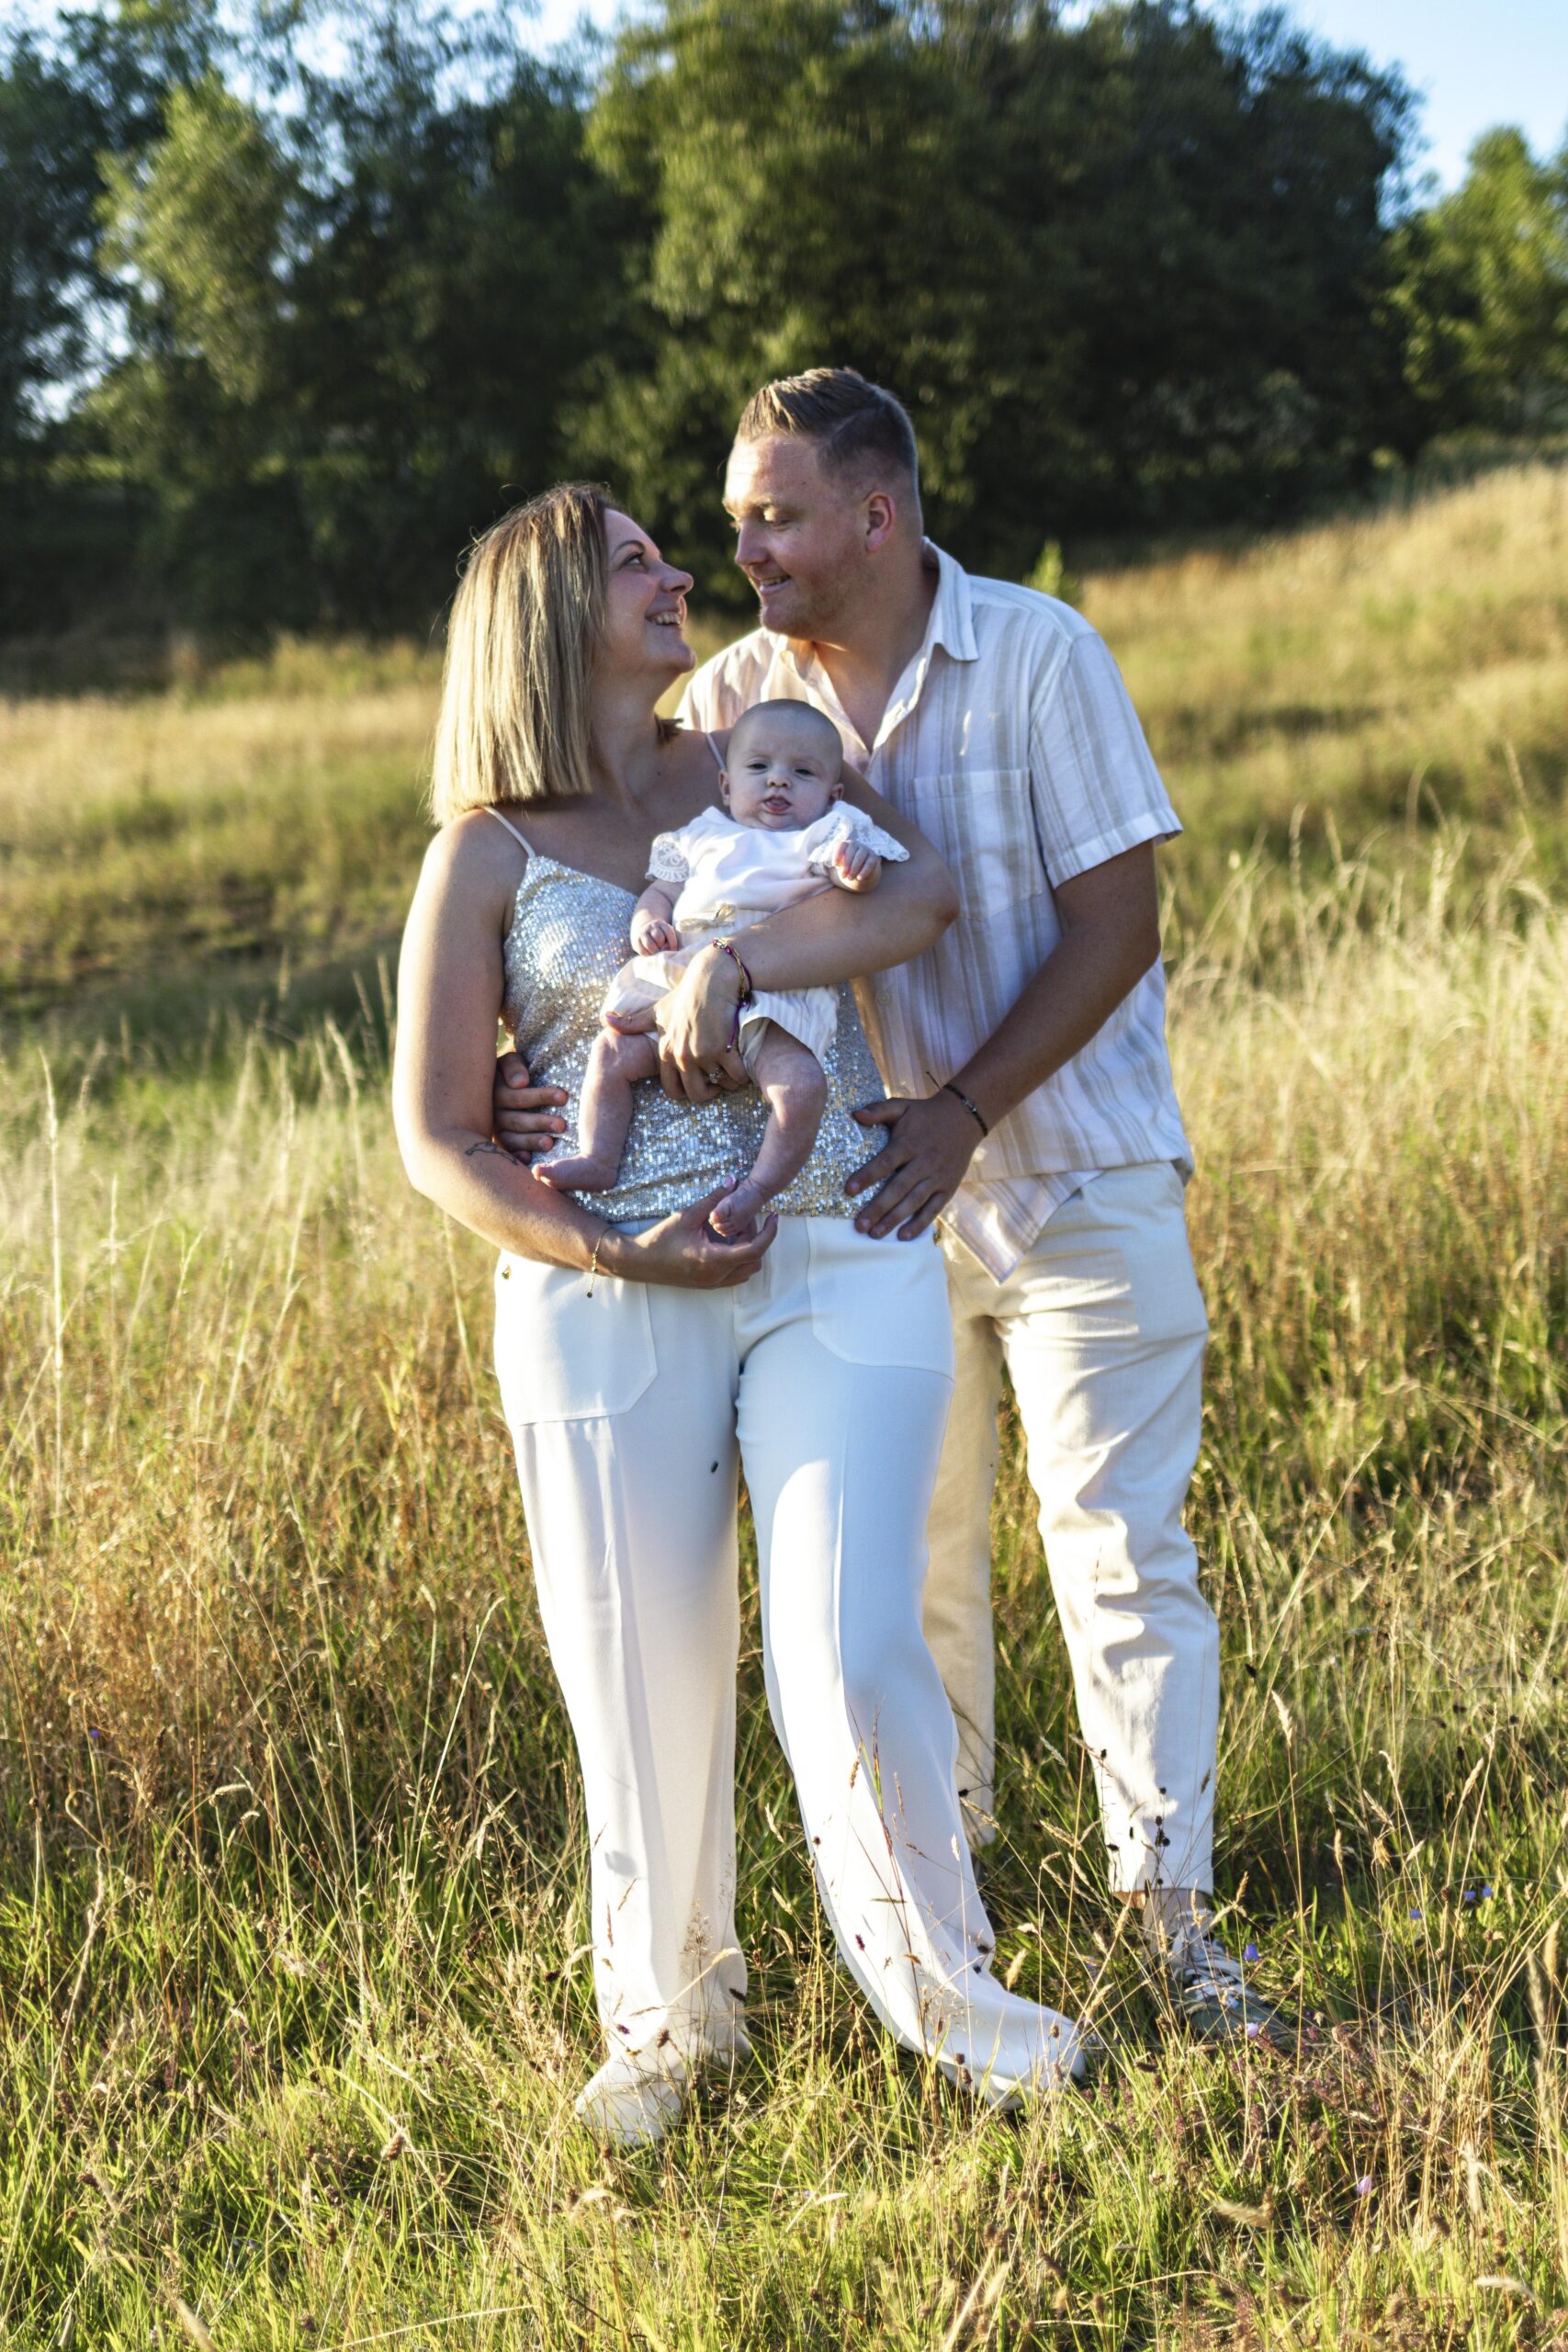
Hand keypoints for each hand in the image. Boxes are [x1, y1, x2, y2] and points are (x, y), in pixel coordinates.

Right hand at [492, 1049, 568, 1158]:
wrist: (501, 1086)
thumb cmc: (514, 1072)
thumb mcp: (511, 1062)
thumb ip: (513, 1067)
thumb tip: (521, 1083)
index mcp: (495, 1090)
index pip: (517, 1096)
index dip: (540, 1096)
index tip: (563, 1097)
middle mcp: (493, 1113)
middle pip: (516, 1120)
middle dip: (540, 1122)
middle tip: (562, 1125)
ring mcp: (495, 1131)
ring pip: (511, 1139)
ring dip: (531, 1141)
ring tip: (550, 1143)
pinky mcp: (500, 1146)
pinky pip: (507, 1154)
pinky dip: (516, 1156)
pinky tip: (528, 1159)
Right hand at [603, 1186, 776, 1287]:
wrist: (638, 1262)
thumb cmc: (660, 1239)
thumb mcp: (688, 1215)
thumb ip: (713, 1199)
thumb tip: (733, 1180)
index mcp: (714, 1260)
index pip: (755, 1249)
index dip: (769, 1232)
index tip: (773, 1216)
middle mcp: (717, 1276)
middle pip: (755, 1259)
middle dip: (755, 1238)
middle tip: (743, 1217)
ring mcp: (712, 1283)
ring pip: (746, 1270)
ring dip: (747, 1250)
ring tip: (733, 1230)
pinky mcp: (708, 1284)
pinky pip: (735, 1275)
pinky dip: (738, 1259)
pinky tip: (724, 1242)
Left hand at [621, 943, 747, 1102]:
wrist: (710, 980)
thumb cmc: (684, 995)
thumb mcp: (656, 1010)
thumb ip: (633, 1022)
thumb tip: (605, 1019)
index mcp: (665, 1051)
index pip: (672, 1090)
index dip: (687, 1091)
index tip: (699, 1082)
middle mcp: (681, 1056)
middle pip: (695, 1095)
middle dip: (709, 1093)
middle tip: (718, 1082)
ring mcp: (701, 1054)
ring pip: (719, 1085)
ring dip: (728, 1082)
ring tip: (731, 1070)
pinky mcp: (722, 1049)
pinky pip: (736, 1076)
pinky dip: (742, 1074)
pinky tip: (741, 1063)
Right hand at [631, 913, 680, 953]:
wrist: (645, 932)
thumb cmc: (661, 937)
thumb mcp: (667, 935)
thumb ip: (670, 940)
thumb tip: (673, 952)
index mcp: (661, 924)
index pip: (668, 931)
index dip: (672, 942)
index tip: (674, 950)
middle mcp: (651, 926)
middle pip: (658, 937)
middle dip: (663, 947)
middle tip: (664, 952)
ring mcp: (643, 933)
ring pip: (650, 944)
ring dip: (655, 952)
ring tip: (657, 955)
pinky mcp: (636, 940)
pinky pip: (642, 950)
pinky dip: (648, 955)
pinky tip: (651, 955)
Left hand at [832, 841, 880, 892]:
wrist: (862, 871)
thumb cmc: (848, 866)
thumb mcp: (842, 865)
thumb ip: (840, 864)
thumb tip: (839, 866)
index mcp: (847, 844)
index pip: (841, 846)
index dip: (838, 855)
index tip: (835, 865)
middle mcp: (856, 845)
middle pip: (851, 852)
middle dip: (846, 865)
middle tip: (843, 876)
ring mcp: (866, 850)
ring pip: (860, 857)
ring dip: (854, 869)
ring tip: (850, 878)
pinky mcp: (874, 857)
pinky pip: (869, 863)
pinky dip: (864, 871)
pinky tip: (859, 878)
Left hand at [846, 1089, 982, 1238]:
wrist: (964, 1118)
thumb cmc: (925, 1114)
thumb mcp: (902, 1106)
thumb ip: (878, 1110)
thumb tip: (855, 1114)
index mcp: (909, 1144)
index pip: (885, 1162)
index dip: (867, 1176)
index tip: (849, 1190)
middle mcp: (924, 1163)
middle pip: (898, 1188)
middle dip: (878, 1208)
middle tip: (859, 1226)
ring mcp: (937, 1177)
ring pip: (914, 1202)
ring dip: (894, 1220)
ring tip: (875, 1234)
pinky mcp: (948, 1188)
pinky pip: (933, 1209)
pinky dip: (919, 1224)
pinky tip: (904, 1236)